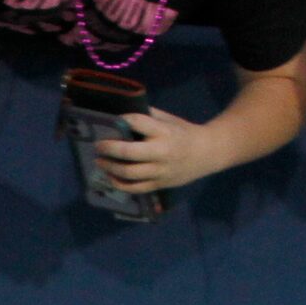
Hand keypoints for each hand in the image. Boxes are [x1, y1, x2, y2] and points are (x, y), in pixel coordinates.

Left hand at [91, 108, 214, 191]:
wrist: (207, 153)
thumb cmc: (184, 133)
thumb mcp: (169, 119)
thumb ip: (147, 117)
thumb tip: (121, 116)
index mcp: (164, 131)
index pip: (137, 122)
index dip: (121, 120)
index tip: (110, 121)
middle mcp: (161, 152)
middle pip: (129, 152)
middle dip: (109, 148)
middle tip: (98, 146)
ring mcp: (160, 171)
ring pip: (130, 173)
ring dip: (110, 167)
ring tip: (99, 162)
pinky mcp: (160, 184)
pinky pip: (136, 188)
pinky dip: (120, 184)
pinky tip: (111, 177)